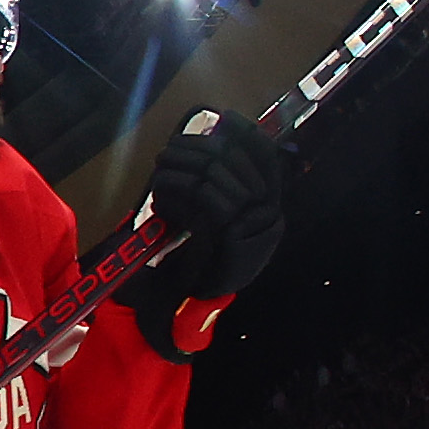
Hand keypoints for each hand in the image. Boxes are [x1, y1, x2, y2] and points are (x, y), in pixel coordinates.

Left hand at [121, 110, 293, 359]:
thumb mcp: (210, 223)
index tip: (222, 117)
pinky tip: (160, 191)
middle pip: (235, 160)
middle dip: (198, 149)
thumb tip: (213, 142)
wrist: (183, 311)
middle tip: (169, 150)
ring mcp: (252, 229)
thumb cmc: (192, 266)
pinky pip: (204, 196)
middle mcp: (268, 218)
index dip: (245, 134)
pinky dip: (178, 187)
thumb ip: (217, 189)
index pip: (266, 157)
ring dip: (181, 167)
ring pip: (215, 175)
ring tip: (160, 169)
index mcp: (269, 211)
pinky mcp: (228, 237)